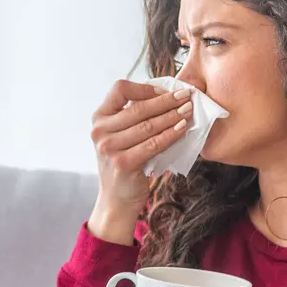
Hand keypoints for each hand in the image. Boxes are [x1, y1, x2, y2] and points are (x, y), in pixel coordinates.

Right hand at [86, 79, 193, 243]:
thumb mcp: (119, 135)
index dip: (145, 87)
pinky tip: (182, 129)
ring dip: (172, 116)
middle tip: (186, 96)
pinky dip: (171, 135)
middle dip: (167, 100)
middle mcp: (100, 131)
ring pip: (148, 125)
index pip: (120, 89)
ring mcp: (109, 148)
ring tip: (188, 111)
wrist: (116, 198)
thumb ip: (132, 117)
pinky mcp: (123, 163)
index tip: (165, 91)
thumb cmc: (124, 162)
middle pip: (138, 107)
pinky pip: (154, 144)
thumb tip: (166, 95)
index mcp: (99, 118)